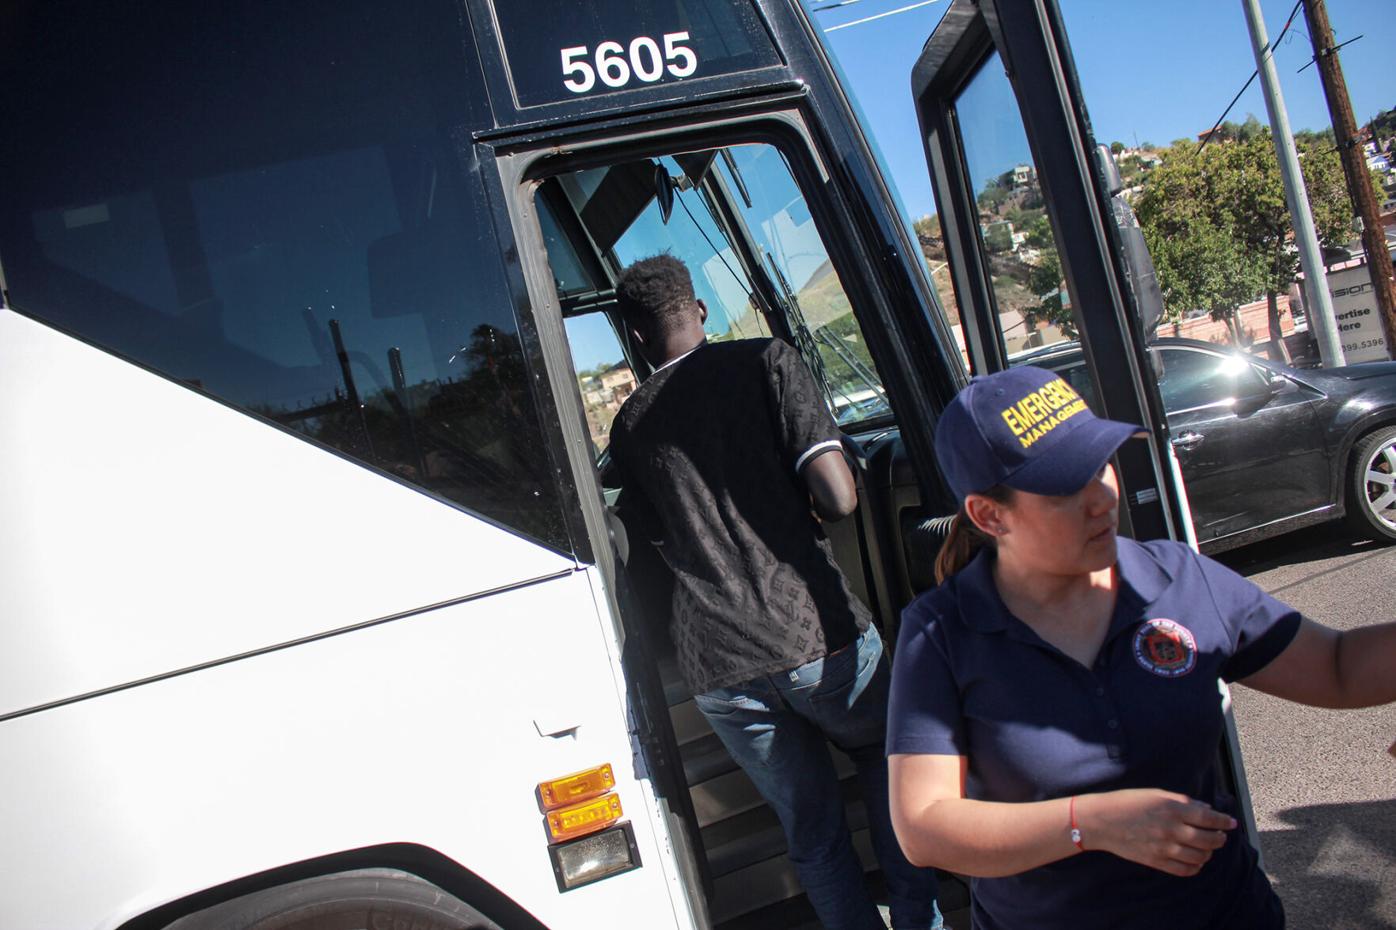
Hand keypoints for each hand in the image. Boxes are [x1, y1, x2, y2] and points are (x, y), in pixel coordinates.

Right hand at [1077, 789, 1235, 876]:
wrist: (1101, 820)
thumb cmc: (1127, 802)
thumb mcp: (1155, 794)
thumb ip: (1182, 801)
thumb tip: (1205, 809)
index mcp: (1172, 809)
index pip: (1208, 818)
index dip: (1223, 821)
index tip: (1231, 823)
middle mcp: (1171, 829)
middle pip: (1208, 839)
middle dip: (1219, 838)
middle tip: (1220, 836)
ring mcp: (1164, 848)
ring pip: (1200, 856)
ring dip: (1209, 853)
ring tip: (1208, 848)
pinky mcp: (1157, 861)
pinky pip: (1185, 870)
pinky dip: (1195, 867)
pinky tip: (1196, 861)